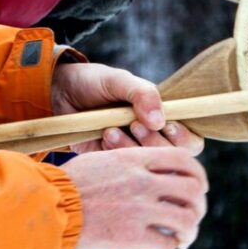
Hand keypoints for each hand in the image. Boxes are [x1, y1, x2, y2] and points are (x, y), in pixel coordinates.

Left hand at [51, 62, 203, 155]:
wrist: (57, 92)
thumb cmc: (93, 82)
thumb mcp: (117, 80)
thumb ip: (142, 93)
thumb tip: (161, 119)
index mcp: (161, 117)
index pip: (190, 139)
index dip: (183, 137)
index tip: (166, 126)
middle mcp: (150, 137)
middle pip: (173, 158)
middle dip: (155, 143)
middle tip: (134, 124)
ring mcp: (131, 152)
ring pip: (147, 166)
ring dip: (133, 148)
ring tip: (112, 128)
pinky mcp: (111, 162)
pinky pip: (123, 168)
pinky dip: (116, 154)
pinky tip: (103, 135)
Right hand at [61, 148, 208, 248]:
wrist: (47, 205)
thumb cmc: (68, 184)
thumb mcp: (101, 159)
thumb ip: (129, 162)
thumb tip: (148, 170)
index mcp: (136, 159)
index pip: (184, 159)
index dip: (198, 176)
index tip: (197, 189)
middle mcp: (142, 181)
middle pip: (193, 190)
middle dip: (198, 207)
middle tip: (191, 217)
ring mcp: (139, 208)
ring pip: (187, 220)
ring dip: (189, 233)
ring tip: (180, 239)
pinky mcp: (131, 235)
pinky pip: (166, 244)